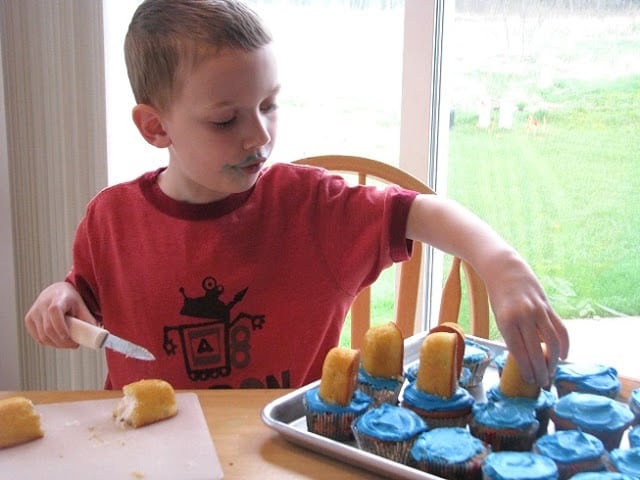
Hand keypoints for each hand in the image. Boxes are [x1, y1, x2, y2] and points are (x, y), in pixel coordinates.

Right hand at [24, 281, 96, 348]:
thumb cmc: (71, 300)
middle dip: (62, 341)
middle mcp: (42, 304)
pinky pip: (38, 337)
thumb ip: (88, 320)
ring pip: (43, 336)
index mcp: (57, 298)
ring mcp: (34, 312)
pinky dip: (49, 342)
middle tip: (74, 344)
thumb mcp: (82, 306)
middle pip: (49, 328)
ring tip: (68, 343)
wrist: (56, 292)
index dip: (61, 327)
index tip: (69, 338)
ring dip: (56, 344)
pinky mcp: (29, 320)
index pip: (54, 312)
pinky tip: (58, 340)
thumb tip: (97, 337)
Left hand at [486, 254, 569, 387]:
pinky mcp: (548, 307)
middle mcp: (524, 317)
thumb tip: (526, 358)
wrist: (505, 269)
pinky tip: (562, 355)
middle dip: (541, 371)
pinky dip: (564, 345)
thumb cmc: (499, 295)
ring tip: (552, 372)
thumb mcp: (500, 317)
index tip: (530, 381)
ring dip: (554, 361)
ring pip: (553, 343)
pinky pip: (560, 329)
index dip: (526, 369)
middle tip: (542, 383)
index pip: (520, 353)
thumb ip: (513, 335)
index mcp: (507, 322)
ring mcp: (539, 311)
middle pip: (537, 352)